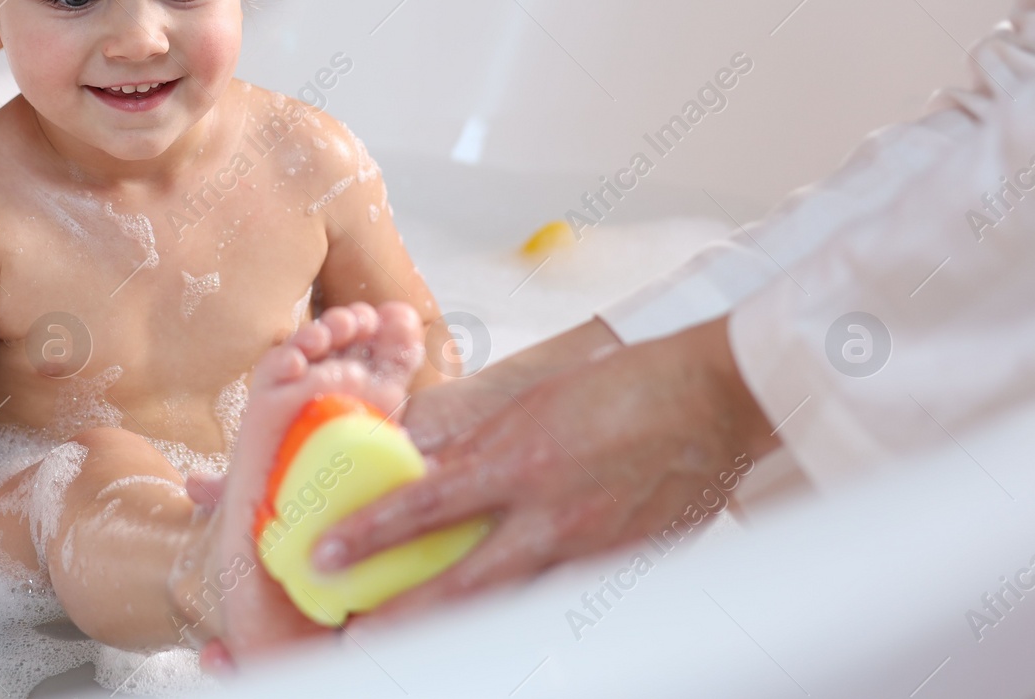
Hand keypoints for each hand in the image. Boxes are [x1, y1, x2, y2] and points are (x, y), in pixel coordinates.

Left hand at [309, 316, 778, 617]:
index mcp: (517, 459)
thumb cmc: (622, 388)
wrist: (710, 398)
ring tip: (418, 646)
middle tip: (356, 639)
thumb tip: (429, 473)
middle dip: (403, 618)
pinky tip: (501, 625)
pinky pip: (562, 601)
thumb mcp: (532, 407)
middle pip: (460, 585)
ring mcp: (589, 549)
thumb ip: (480, 448)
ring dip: (458, 628)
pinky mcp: (623, 568)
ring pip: (508, 606)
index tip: (324, 557)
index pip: (424, 505)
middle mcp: (549, 514)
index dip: (368, 535)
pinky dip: (526, 613)